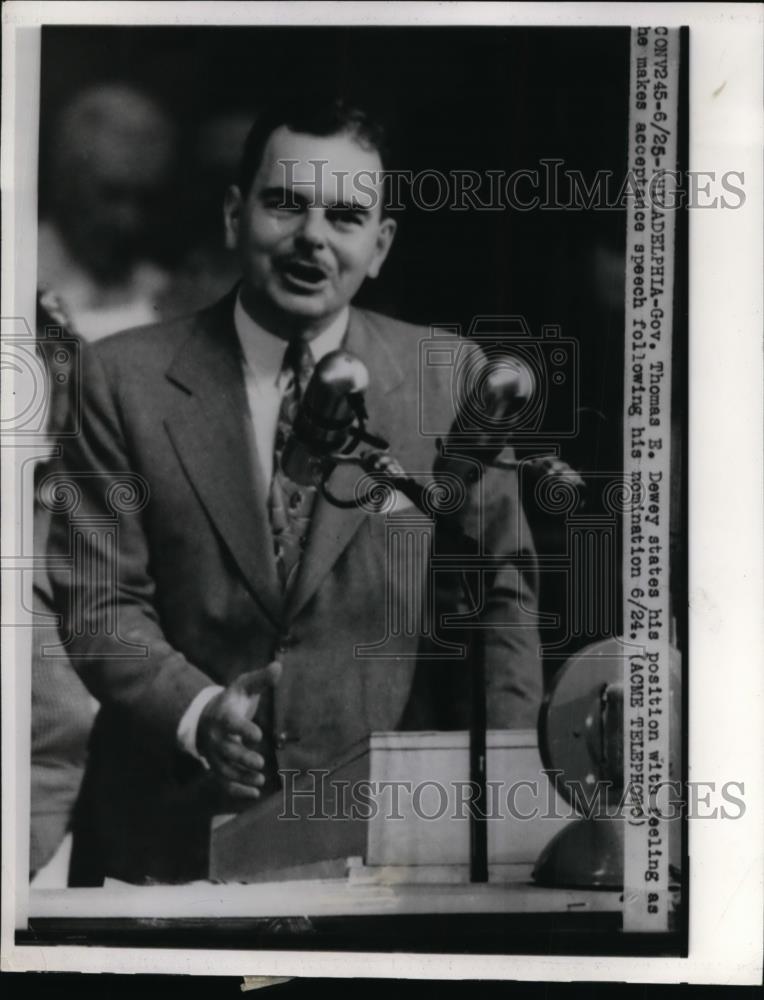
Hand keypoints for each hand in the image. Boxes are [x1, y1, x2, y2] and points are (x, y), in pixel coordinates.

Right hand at [196, 660, 281, 799]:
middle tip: (261, 762)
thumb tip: (279, 665)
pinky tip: (254, 794)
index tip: (258, 735)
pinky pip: (224, 782)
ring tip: (260, 780)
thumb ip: (261, 679)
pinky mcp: (217, 767)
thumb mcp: (244, 686)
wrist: (205, 718)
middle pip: (227, 750)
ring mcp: (215, 755)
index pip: (231, 723)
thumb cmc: (232, 700)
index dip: (243, 729)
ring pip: (225, 769)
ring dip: (242, 776)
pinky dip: (237, 790)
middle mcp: (216, 738)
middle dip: (242, 757)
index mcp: (224, 716)